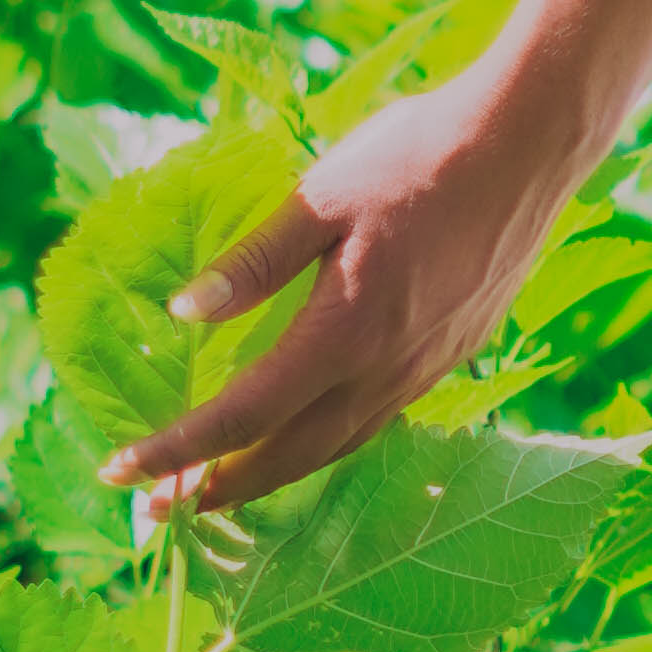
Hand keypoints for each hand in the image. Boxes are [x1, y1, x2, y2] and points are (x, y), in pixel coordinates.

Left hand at [104, 53, 587, 514]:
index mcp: (344, 333)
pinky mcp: (456, 351)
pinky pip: (379, 418)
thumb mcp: (321, 195)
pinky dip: (329, 442)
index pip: (243, 416)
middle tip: (162, 508)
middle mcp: (387, 369)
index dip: (178, 451)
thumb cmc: (418, 155)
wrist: (529, 144)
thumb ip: (254, 263)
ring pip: (340, 446)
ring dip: (277, 473)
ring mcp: (428, 367)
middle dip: (222, 488)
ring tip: (227, 483)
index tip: (121, 473)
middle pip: (292, 455)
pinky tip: (312, 428)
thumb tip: (184, 313)